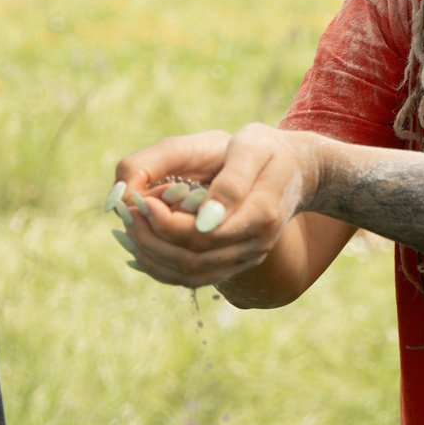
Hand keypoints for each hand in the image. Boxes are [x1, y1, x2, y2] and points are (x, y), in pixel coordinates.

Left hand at [110, 124, 320, 287]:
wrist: (296, 169)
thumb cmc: (265, 149)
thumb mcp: (250, 146)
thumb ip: (228, 181)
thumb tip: (201, 221)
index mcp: (260, 212)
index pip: (203, 235)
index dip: (166, 222)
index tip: (141, 199)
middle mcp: (255, 244)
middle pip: (193, 260)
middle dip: (152, 239)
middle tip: (127, 212)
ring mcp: (246, 258)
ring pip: (190, 276)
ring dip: (152, 256)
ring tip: (128, 228)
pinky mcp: (234, 263)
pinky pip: (195, 278)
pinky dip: (162, 268)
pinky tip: (139, 248)